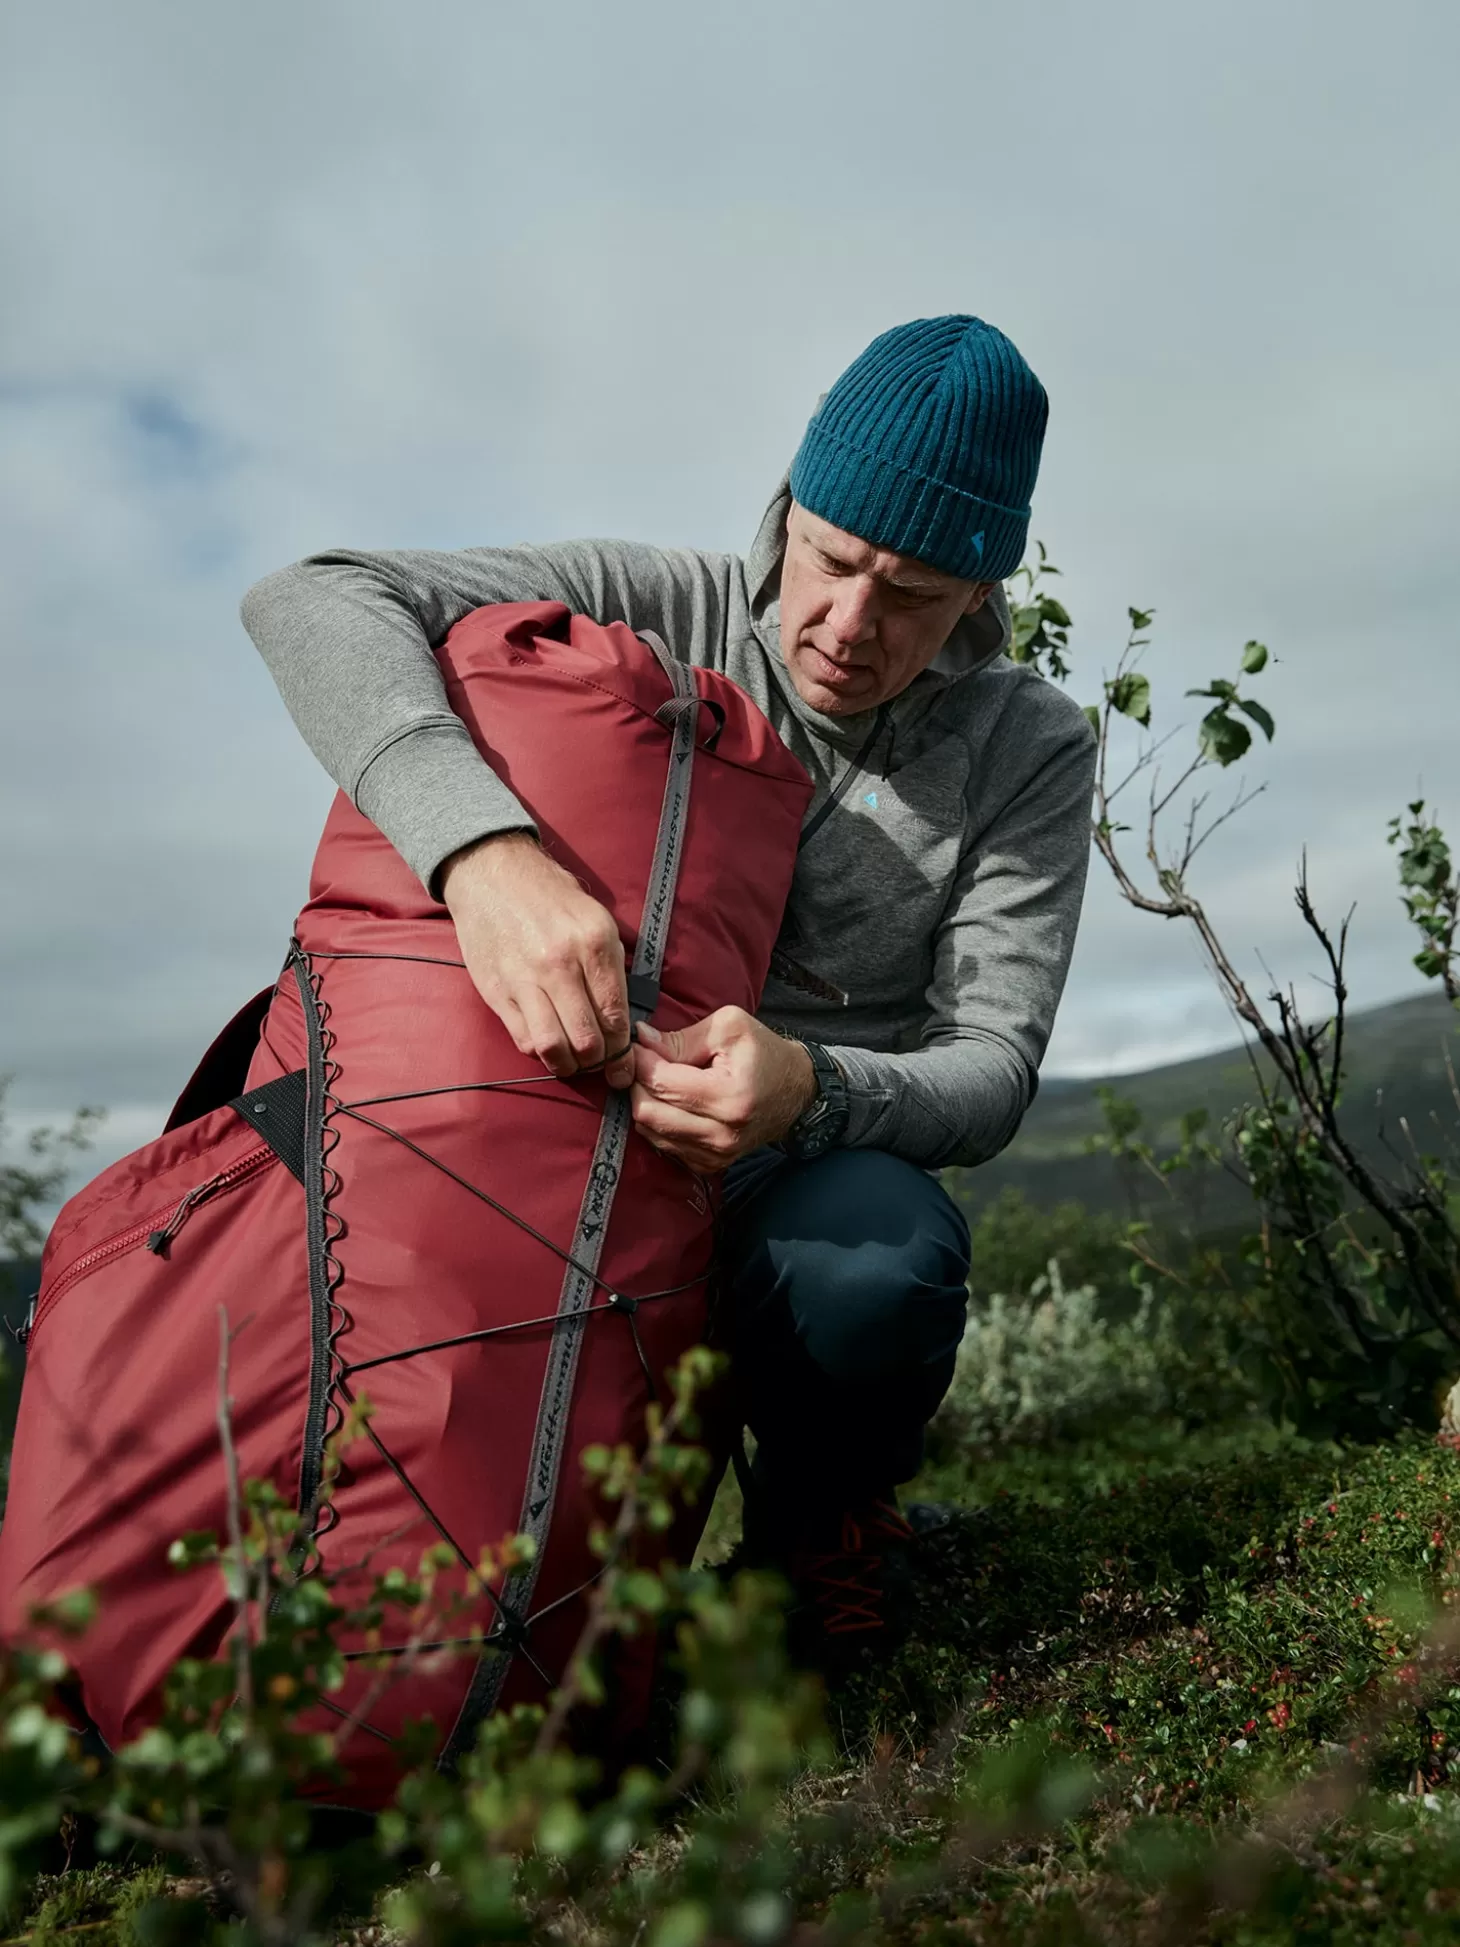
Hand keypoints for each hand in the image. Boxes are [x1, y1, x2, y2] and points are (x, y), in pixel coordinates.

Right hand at [440, 833, 634, 1087]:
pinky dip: (539, 1051)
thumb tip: (623, 1019)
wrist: (492, 873)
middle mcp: (560, 964)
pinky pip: (524, 1038)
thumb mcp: (595, 918)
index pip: (616, 1015)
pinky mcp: (497, 991)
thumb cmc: (550, 896)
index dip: (623, 1050)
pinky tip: (547, 1043)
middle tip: (601, 1064)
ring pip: (554, 1047)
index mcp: (593, 943)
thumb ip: (610, 966)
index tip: (624, 1063)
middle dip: (600, 1062)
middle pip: (588, 1039)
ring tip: (573, 1062)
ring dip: (568, 1065)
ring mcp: (525, 979)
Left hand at [630, 1008, 817, 1172]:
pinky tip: (670, 1103)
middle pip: (649, 1112)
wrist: (795, 1091)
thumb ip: (681, 1038)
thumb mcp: (729, 1028)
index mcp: (731, 1096)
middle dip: (637, 1084)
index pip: (663, 1083)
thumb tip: (641, 1040)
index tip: (638, 1046)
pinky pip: (664, 1146)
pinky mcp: (710, 1165)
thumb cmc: (763, 1053)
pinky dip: (658, 1123)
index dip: (640, 1062)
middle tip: (644, 1063)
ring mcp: (717, 1154)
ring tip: (658, 1081)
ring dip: (645, 1104)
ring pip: (651, 1132)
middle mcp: (723, 1134)